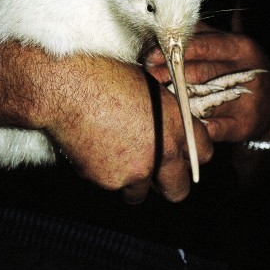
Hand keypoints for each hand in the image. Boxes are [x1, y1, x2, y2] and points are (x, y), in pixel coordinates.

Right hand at [40, 55, 212, 203]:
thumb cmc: (103, 75)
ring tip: (111, 154)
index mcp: (177, 123)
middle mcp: (163, 152)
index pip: (202, 153)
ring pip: (138, 193)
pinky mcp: (109, 180)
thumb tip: (165, 124)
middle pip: (178, 190)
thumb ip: (163, 113)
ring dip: (129, 181)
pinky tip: (91, 147)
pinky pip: (110, 185)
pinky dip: (102, 173)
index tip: (179, 153)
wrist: (67, 86)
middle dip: (166, 183)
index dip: (190, 154)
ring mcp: (136, 170)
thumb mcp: (147, 86)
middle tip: (151, 170)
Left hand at [145, 25, 269, 143]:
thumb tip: (168, 22)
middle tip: (146, 74)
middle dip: (169, 74)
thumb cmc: (243, 66)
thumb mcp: (229, 45)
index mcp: (240, 47)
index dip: (175, 51)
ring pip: (203, 100)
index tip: (150, 54)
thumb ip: (202, 34)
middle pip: (200, 72)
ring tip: (155, 95)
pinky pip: (212, 127)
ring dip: (176, 99)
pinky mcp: (243, 125)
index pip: (203, 46)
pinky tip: (178, 122)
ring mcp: (247, 100)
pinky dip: (193, 126)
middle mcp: (247, 72)